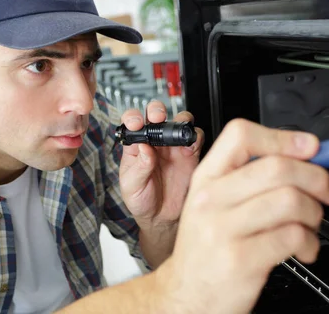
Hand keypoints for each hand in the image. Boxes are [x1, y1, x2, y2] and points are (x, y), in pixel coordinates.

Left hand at [119, 101, 204, 228]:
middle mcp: (155, 141)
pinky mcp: (191, 154)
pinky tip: (189, 148)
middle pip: (157, 115)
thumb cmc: (142, 200)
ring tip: (174, 132)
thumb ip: (138, 167)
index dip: (133, 118)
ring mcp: (174, 146)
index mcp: (136, 145)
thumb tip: (143, 148)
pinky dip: (195, 138)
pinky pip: (196, 139)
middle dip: (157, 111)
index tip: (135, 123)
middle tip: (157, 118)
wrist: (162, 218)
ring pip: (179, 122)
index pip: (133, 123)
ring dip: (178, 121)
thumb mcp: (132, 186)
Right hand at [155, 118, 328, 313]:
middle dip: (317, 176)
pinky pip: (293, 236)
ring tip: (312, 224)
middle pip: (277, 167)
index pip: (242, 136)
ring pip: (291, 200)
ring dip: (316, 213)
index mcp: (207, 178)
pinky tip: (304, 248)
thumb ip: (251, 179)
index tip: (310, 147)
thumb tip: (306, 157)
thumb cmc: (208, 249)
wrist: (187, 295)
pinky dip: (311, 242)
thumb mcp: (216, 204)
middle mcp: (211, 199)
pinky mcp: (240, 260)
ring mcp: (222, 229)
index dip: (283, 137)